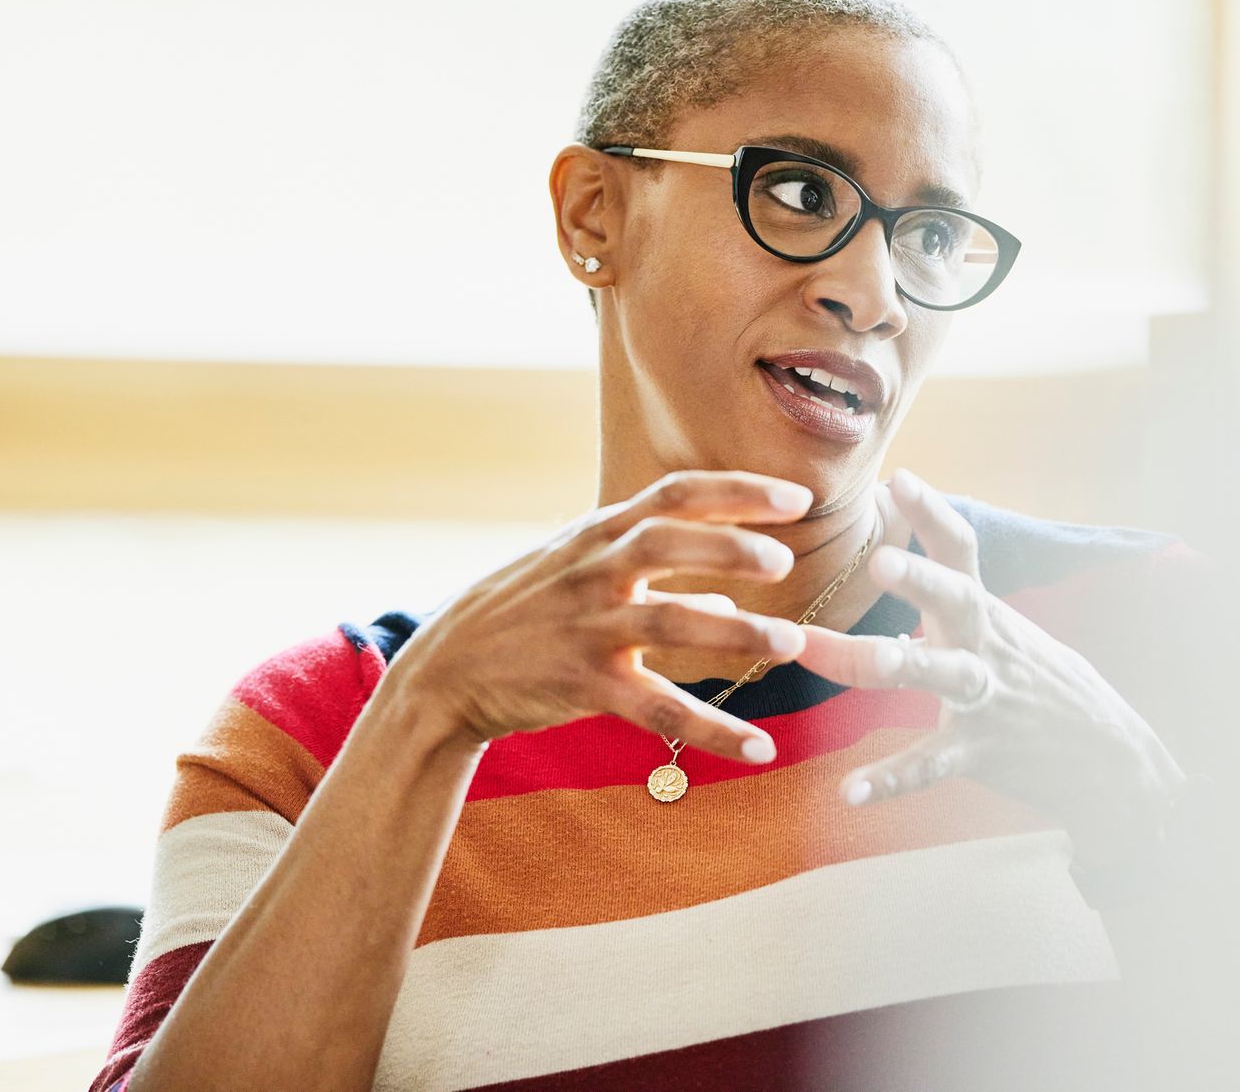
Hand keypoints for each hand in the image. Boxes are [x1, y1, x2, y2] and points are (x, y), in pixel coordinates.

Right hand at [382, 470, 813, 763]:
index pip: (674, 494)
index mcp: (598, 535)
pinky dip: (713, 730)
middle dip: (728, 545)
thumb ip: (653, 580)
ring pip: (668, 624)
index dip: (737, 490)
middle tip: (784, 558)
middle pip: (665, 543)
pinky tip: (759, 748)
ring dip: (735, 633)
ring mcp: (587, 629)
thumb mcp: (578, 573)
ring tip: (790, 643)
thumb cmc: (524, 613)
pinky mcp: (583, 686)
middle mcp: (593, 572)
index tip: (797, 499)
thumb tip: (725, 602)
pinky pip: (657, 710)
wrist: (443, 673)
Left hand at [797, 469, 1189, 866]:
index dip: (932, 513)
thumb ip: (947, 597)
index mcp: (984, 610)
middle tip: (881, 561)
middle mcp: (984, 643)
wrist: (1110, 752)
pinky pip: (932, 763)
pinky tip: (851, 792)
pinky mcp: (981, 748)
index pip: (961, 549)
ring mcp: (985, 696)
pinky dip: (891, 779)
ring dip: (893, 661)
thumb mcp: (998, 628)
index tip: (897, 479)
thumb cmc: (1038, 680)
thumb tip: (889, 551)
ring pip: (940, 674)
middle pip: (955, 600)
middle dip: (919, 580)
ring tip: (842, 656)